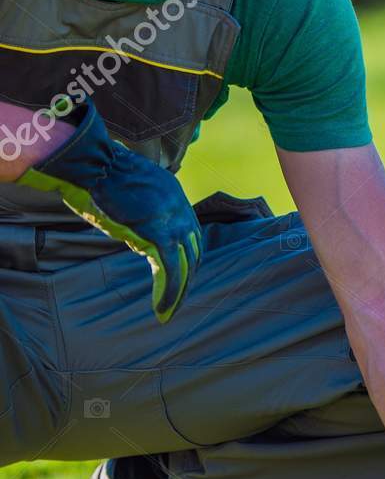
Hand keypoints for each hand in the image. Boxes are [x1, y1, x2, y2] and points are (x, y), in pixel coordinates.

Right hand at [17, 99, 200, 321]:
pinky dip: (167, 293)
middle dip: (186, 280)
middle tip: (175, 301)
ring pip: (185, 267)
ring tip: (168, 313)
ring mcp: (174, 223)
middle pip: (194, 253)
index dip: (187, 258)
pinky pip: (170, 271)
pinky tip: (161, 309)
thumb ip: (140, 210)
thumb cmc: (101, 175)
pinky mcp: (159, 236)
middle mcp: (182, 211)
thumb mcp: (130, 192)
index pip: (191, 236)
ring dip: (177, 293)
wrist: (97, 165)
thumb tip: (137, 231)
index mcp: (176, 199)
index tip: (179, 276)